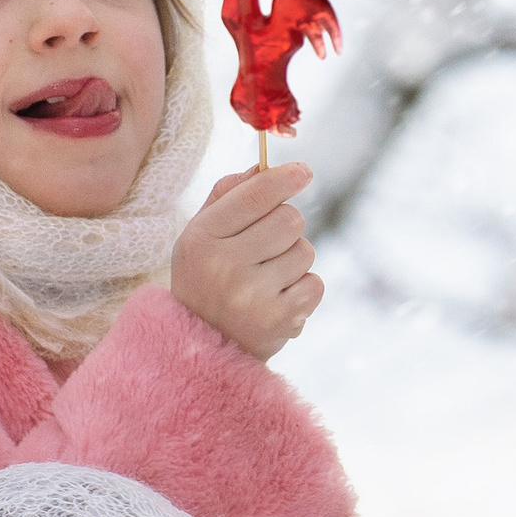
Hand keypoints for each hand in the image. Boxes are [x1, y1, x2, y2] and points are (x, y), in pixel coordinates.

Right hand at [169, 162, 321, 361]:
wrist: (200, 348)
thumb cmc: (205, 279)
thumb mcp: (200, 235)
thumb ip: (228, 196)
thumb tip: (265, 167)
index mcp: (201, 238)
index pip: (255, 195)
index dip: (286, 178)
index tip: (303, 172)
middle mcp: (225, 266)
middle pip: (290, 219)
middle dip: (286, 227)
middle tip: (267, 246)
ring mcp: (252, 297)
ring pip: (305, 251)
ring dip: (294, 260)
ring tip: (267, 280)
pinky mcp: (279, 321)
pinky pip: (315, 284)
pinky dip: (303, 289)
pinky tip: (277, 300)